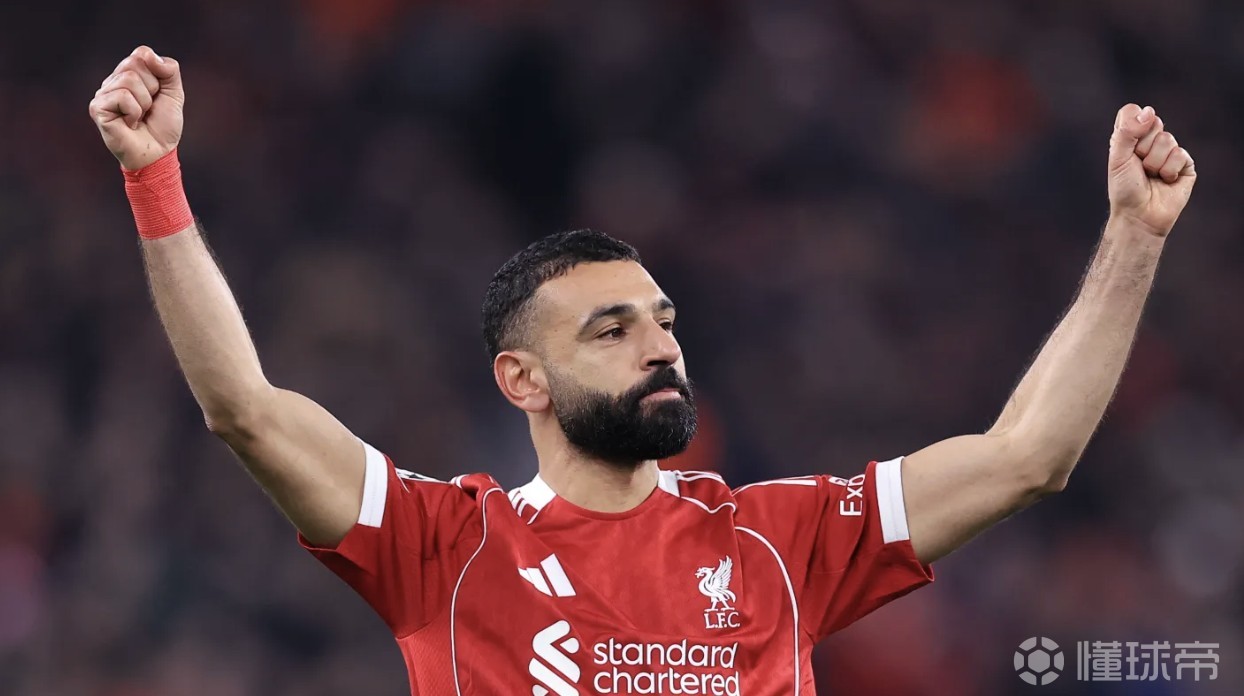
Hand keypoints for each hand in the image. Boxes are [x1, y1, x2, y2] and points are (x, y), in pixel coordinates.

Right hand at [88, 46, 184, 170]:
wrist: (158, 153)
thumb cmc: (163, 125)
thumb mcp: (174, 93)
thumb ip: (168, 69)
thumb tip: (148, 54)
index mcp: (129, 74)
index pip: (142, 53)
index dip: (158, 74)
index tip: (158, 94)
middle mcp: (113, 81)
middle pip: (135, 64)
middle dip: (152, 89)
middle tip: (149, 108)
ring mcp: (103, 94)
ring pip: (129, 80)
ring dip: (144, 103)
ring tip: (139, 117)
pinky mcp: (97, 107)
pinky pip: (123, 96)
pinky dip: (134, 112)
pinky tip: (130, 123)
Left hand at [1107, 104, 1195, 236]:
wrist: (1139, 215)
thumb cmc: (1125, 189)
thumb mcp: (1118, 158)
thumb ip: (1127, 132)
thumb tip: (1148, 111)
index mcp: (1130, 138)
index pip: (1133, 111)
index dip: (1132, 124)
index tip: (1128, 144)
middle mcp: (1149, 141)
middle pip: (1153, 121)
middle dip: (1142, 146)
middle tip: (1138, 165)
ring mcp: (1169, 151)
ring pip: (1167, 139)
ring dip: (1155, 161)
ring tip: (1151, 175)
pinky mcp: (1185, 164)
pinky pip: (1180, 154)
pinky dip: (1169, 170)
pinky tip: (1165, 181)